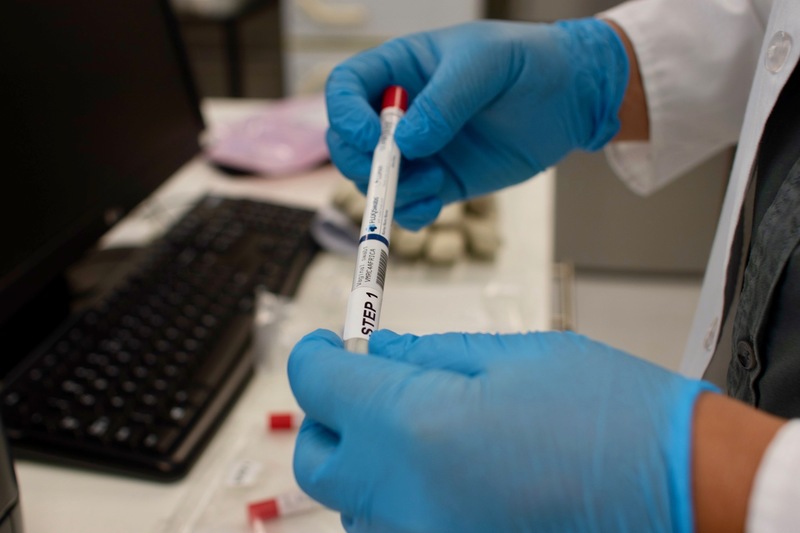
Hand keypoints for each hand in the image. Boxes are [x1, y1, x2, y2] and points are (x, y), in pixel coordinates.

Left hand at [289, 329, 715, 532]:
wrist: (683, 493)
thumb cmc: (613, 418)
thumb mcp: (514, 357)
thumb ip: (428, 355)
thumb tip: (379, 352)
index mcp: (413, 428)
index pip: (318, 385)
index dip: (317, 355)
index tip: (329, 345)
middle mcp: (402, 500)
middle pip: (315, 458)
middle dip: (330, 416)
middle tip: (369, 389)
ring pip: (349, 504)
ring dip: (365, 464)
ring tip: (418, 434)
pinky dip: (399, 504)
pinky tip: (442, 478)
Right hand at [326, 19, 628, 229]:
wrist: (571, 100)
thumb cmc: (529, 63)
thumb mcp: (487, 64)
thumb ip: (446, 99)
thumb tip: (407, 142)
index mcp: (401, 70)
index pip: (345, 88)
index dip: (345, 114)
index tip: (371, 136)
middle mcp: (401, 113)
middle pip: (348, 143)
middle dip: (361, 164)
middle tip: (394, 171)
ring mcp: (419, 151)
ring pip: (376, 181)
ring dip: (393, 191)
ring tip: (434, 183)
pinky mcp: (441, 182)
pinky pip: (409, 206)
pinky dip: (412, 213)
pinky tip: (436, 203)